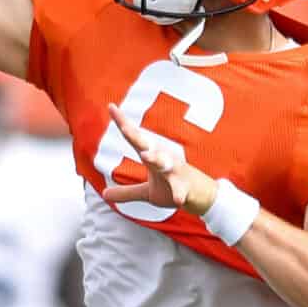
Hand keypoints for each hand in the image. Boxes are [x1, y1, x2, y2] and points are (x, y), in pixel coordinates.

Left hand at [100, 102, 218, 215]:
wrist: (204, 197)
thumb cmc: (174, 189)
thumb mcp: (147, 192)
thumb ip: (126, 192)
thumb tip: (103, 194)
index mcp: (153, 156)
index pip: (135, 138)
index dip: (123, 123)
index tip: (111, 106)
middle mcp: (164, 159)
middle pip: (147, 145)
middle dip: (135, 135)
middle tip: (123, 126)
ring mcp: (176, 172)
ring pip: (165, 163)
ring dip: (156, 158)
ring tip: (146, 155)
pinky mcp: (186, 186)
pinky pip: (182, 190)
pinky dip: (180, 194)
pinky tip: (178, 200)